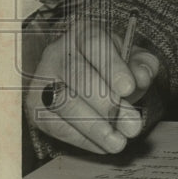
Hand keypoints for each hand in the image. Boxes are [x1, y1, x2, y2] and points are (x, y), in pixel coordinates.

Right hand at [24, 21, 159, 153]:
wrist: (88, 76)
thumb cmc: (113, 67)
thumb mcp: (133, 60)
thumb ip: (143, 65)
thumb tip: (141, 77)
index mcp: (84, 33)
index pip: (95, 44)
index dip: (112, 67)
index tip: (129, 88)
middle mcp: (57, 52)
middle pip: (78, 76)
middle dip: (107, 104)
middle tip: (132, 124)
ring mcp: (42, 79)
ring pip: (64, 103)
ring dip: (94, 127)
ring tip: (118, 142)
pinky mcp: (35, 106)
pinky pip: (56, 125)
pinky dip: (82, 139)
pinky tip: (103, 145)